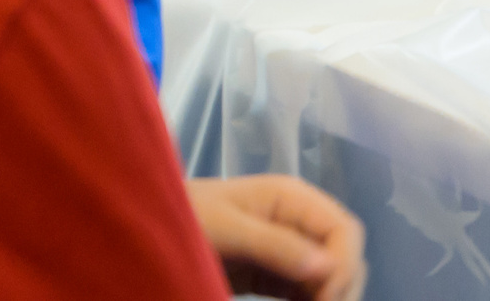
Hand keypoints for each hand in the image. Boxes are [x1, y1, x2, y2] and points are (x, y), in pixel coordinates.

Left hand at [186, 174, 365, 300]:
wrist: (145, 229)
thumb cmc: (183, 219)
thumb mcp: (226, 229)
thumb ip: (274, 245)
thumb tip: (328, 268)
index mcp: (291, 198)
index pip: (343, 229)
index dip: (344, 265)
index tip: (324, 300)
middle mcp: (297, 221)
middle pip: (344, 253)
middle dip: (341, 286)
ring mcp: (287, 249)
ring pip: (330, 275)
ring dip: (330, 297)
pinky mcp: (272, 275)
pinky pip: (305, 291)